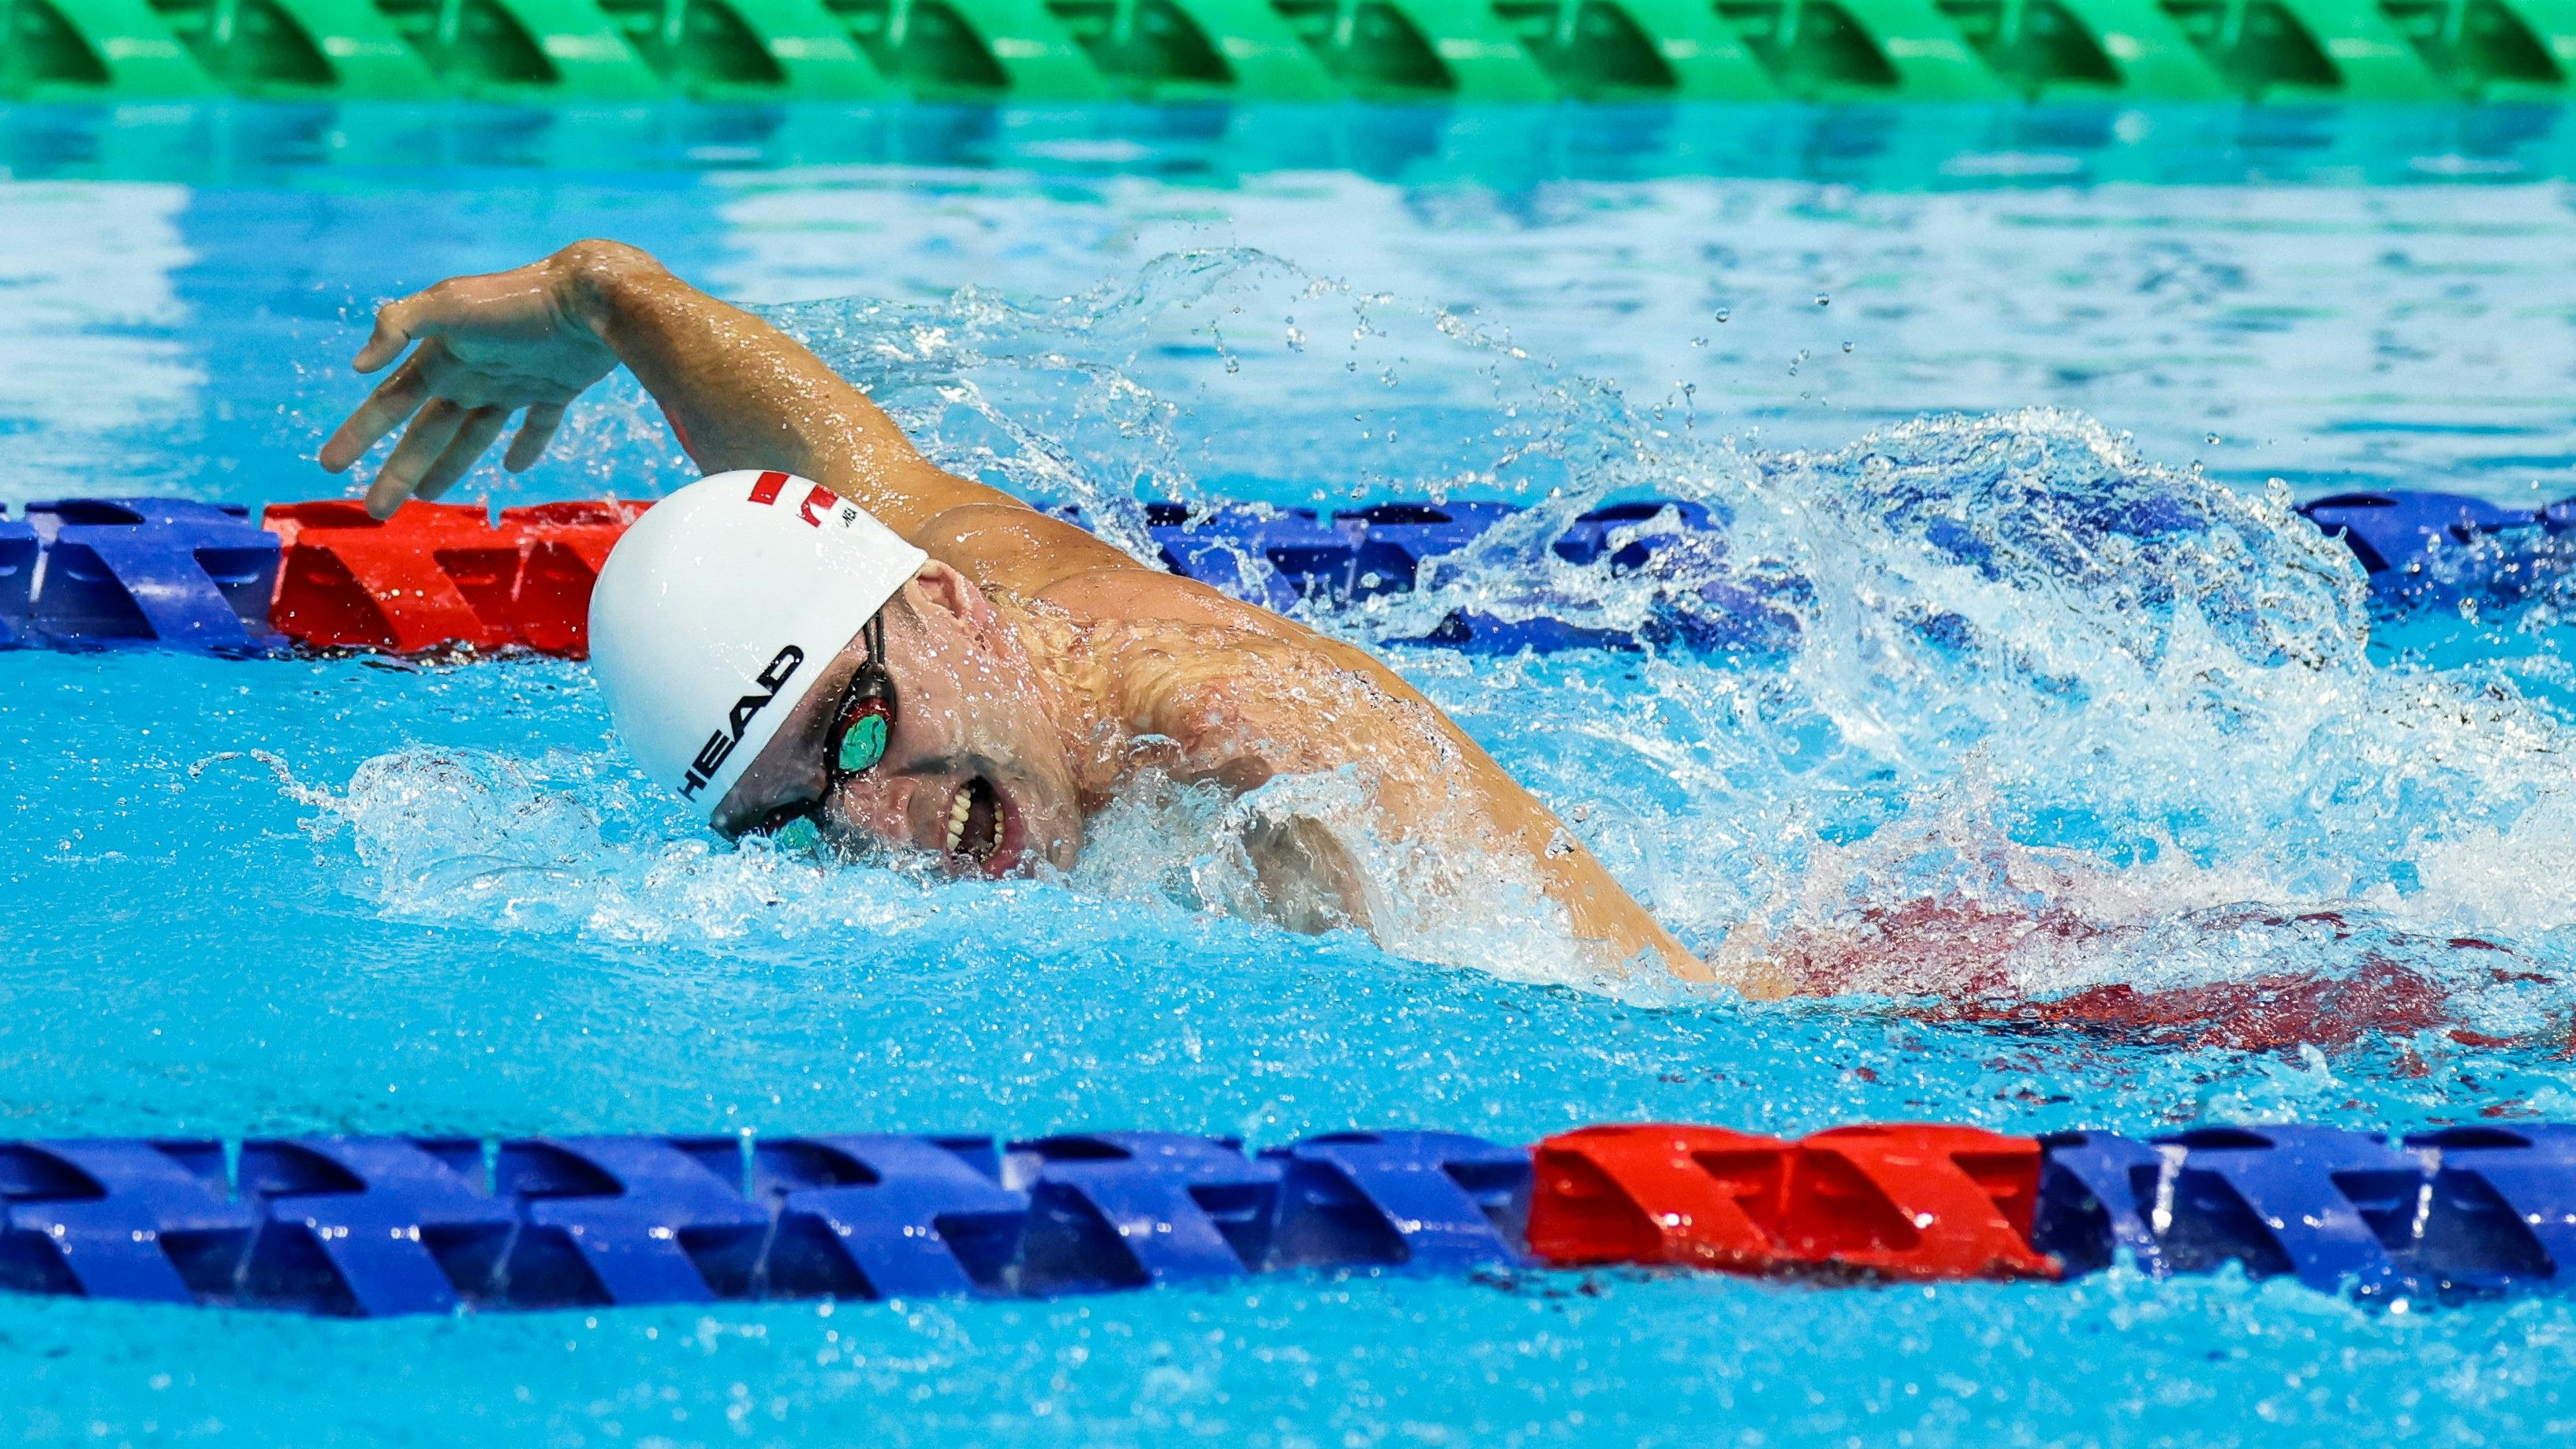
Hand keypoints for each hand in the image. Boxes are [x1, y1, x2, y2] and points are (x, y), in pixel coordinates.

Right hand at [318, 250, 623, 517]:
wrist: (589, 297)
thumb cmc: (515, 301)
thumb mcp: (448, 305)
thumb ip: (400, 324)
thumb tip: (360, 366)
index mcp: (442, 357)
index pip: (391, 403)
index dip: (360, 434)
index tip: (330, 466)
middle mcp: (472, 372)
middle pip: (427, 432)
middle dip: (399, 469)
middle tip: (377, 508)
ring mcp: (515, 382)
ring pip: (474, 433)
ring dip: (450, 464)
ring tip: (427, 495)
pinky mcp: (557, 388)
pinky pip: (537, 425)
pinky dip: (526, 447)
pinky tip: (514, 469)